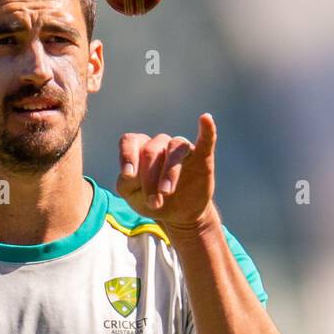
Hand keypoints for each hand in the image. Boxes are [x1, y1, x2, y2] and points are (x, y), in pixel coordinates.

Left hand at [116, 112, 217, 233]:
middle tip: (154, 203)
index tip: (128, 175)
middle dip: (149, 179)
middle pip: (150, 151)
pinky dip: (207, 129)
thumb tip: (131, 173)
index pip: (130, 142)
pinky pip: (206, 139)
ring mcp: (181, 149)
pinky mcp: (202, 156)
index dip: (127, 155)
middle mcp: (160, 144)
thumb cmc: (151, 200)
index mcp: (140, 150)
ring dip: (169, 171)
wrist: (179, 215)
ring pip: (174, 148)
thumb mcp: (132, 197)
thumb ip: (126, 184)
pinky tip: (205, 118)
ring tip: (166, 192)